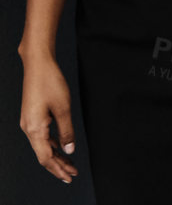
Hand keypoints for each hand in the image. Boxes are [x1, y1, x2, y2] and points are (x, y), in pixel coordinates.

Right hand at [18, 52, 76, 182]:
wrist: (38, 64)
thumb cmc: (50, 82)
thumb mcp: (64, 107)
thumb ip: (67, 130)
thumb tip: (69, 149)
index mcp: (34, 129)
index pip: (46, 157)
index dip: (58, 169)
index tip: (70, 176)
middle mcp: (28, 128)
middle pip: (43, 154)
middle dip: (58, 166)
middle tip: (72, 174)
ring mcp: (29, 122)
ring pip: (43, 146)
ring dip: (56, 156)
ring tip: (69, 164)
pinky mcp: (32, 116)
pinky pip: (42, 136)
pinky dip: (52, 144)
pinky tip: (61, 147)